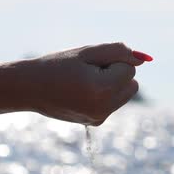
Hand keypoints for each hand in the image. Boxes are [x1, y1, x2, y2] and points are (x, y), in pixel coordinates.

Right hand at [25, 42, 151, 125]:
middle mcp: (103, 108)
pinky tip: (82, 92)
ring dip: (112, 84)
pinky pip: (113, 102)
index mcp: (102, 90)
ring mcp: (100, 118)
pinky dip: (104, 94)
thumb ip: (118, 51)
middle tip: (88, 72)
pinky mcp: (95, 122)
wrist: (29, 89)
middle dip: (117, 73)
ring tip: (85, 81)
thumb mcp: (87, 52)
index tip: (89, 64)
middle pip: (133, 83)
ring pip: (126, 93)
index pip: (130, 68)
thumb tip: (143, 59)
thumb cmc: (57, 66)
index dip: (112, 61)